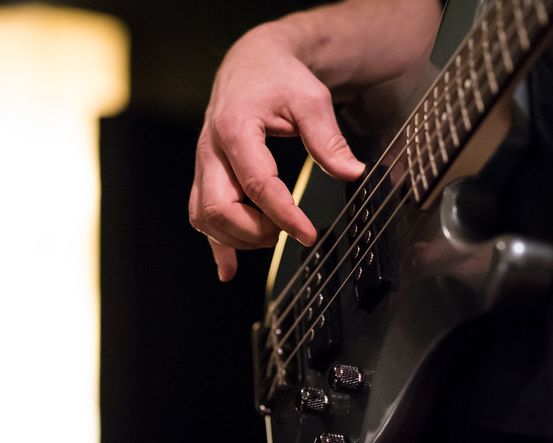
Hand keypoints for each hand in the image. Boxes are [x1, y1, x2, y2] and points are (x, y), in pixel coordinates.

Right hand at [189, 25, 364, 280]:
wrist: (251, 63)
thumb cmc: (279, 78)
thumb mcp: (311, 99)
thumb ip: (328, 138)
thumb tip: (352, 172)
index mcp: (235, 128)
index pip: (257, 184)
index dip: (284, 215)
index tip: (309, 234)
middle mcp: (211, 150)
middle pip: (218, 207)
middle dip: (255, 231)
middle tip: (290, 231)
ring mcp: (204, 164)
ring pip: (205, 216)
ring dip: (238, 237)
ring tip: (273, 235)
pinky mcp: (206, 175)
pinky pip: (201, 215)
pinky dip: (216, 244)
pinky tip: (229, 269)